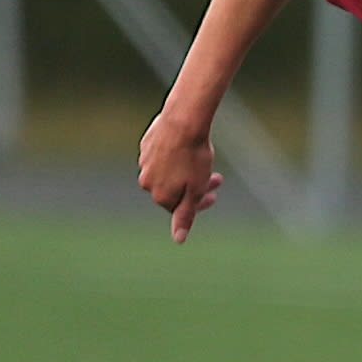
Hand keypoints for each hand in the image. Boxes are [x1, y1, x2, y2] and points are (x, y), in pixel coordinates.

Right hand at [138, 111, 222, 243]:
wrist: (183, 121)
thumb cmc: (193, 157)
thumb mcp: (195, 191)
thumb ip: (185, 216)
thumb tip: (179, 239)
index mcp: (159, 195)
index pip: (179, 208)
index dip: (199, 203)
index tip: (214, 194)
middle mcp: (147, 181)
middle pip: (175, 190)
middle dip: (197, 188)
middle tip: (217, 179)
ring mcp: (145, 162)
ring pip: (169, 173)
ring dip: (187, 172)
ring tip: (205, 161)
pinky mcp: (147, 145)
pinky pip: (163, 157)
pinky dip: (177, 157)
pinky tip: (188, 150)